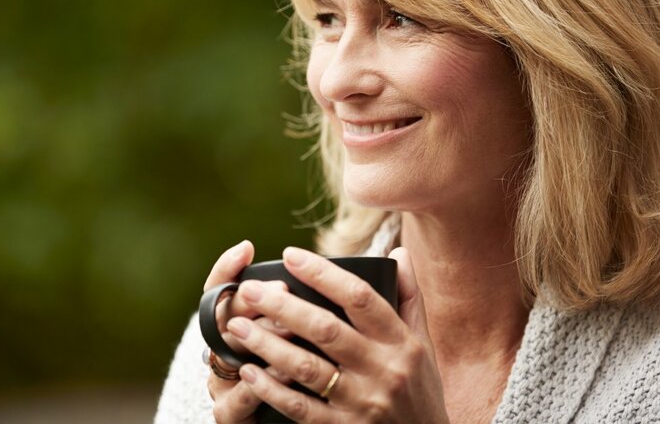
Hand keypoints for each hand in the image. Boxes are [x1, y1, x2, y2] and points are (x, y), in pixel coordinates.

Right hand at [204, 240, 290, 423]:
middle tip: (282, 287)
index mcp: (228, 325)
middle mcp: (217, 351)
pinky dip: (263, 385)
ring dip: (263, 340)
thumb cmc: (284, 366)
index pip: (216, 289)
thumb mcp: (290, 330)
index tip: (246, 248)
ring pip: (232, 357)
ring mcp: (220, 383)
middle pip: (224, 319)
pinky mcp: (228, 414)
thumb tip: (328, 260)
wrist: (259, 421)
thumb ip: (300, 301)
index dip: (227, 268)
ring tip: (290, 328)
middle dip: (255, 302)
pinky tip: (285, 372)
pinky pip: (241, 401)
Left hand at [224, 247, 449, 422]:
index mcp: (400, 341)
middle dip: (283, 306)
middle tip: (250, 289)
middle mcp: (382, 369)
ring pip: (307, 368)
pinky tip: (248, 371)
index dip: (323, 273)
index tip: (291, 255)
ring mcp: (362, 403)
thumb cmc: (421, 389)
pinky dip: (272, 389)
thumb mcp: (423, 343)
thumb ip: (409, 296)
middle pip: (326, 329)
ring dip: (267, 345)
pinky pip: (301, 409)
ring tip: (236, 325)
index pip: (359, 297)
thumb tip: (399, 251)